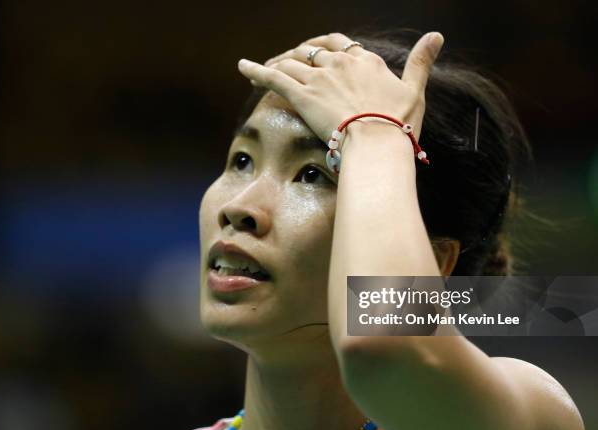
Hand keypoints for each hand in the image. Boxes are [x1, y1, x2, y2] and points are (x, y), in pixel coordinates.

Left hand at [237, 32, 443, 142]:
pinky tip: (242, 67)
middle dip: (298, 53)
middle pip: (311, 50)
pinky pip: (273, 77)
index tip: (317, 54)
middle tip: (287, 61)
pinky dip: (256, 71)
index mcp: (365, 61)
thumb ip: (421, 62)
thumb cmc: (398, 123)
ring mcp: (319, 77)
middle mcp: (340, 63)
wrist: (377, 143)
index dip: (325, 48)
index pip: (339, 45)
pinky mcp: (302, 94)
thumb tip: (437, 36)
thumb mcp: (415, 89)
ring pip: (291, 61)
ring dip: (276, 63)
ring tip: (263, 69)